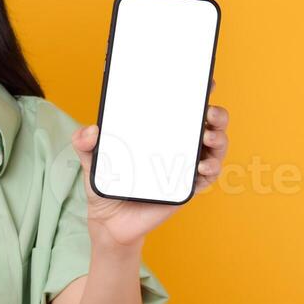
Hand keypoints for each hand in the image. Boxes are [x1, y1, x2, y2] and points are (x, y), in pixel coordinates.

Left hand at [72, 96, 229, 245]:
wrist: (109, 221)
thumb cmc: (107, 184)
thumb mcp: (92, 159)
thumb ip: (85, 143)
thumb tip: (90, 130)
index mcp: (160, 132)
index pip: (182, 107)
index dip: (198, 93)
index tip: (205, 82)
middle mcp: (178, 145)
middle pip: (208, 124)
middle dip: (217, 114)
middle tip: (209, 112)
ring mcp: (185, 166)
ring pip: (215, 148)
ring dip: (219, 139)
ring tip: (208, 138)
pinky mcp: (186, 188)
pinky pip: (207, 177)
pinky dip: (210, 169)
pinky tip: (202, 166)